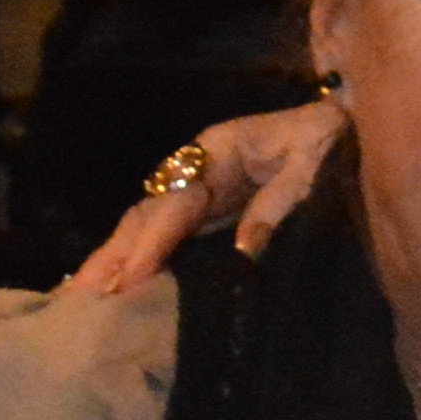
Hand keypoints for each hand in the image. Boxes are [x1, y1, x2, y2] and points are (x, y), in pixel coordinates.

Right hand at [67, 96, 341, 296]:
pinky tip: (118, 284)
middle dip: (115, 253)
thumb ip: (278, 204)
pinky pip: (166, 234)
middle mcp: (197, 168)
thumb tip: (243, 250)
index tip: (133, 276)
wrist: (339, 124)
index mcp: (217, 150)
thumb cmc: (326, 140)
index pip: (177, 201)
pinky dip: (140, 258)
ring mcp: (198, 188)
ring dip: (116, 259)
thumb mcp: (311, 165)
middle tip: (81, 293)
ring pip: (147, 225)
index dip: (154, 240)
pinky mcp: (207, 209)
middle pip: (147, 212)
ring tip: (81, 295)